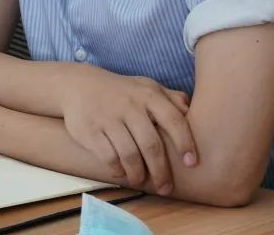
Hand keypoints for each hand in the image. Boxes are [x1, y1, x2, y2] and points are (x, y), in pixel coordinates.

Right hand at [59, 67, 196, 193]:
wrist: (80, 85)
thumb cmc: (122, 91)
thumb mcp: (147, 87)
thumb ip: (171, 99)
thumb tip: (193, 113)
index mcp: (149, 95)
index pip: (173, 119)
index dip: (185, 142)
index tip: (192, 163)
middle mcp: (130, 105)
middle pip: (151, 144)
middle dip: (161, 171)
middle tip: (166, 188)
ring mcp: (109, 118)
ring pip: (129, 154)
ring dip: (138, 174)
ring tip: (141, 181)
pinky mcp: (91, 130)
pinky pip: (109, 157)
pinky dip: (118, 170)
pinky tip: (122, 173)